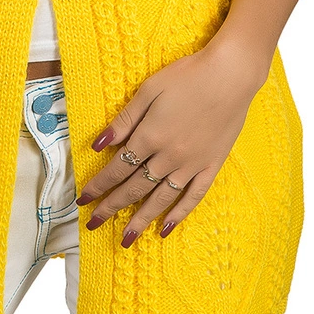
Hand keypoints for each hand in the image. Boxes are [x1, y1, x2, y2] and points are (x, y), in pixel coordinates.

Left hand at [74, 42, 265, 246]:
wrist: (231, 75)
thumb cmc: (187, 76)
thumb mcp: (149, 90)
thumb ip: (125, 120)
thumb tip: (98, 145)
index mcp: (150, 136)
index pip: (117, 168)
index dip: (99, 185)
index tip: (82, 200)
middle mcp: (169, 156)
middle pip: (135, 188)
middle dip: (111, 207)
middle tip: (93, 223)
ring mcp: (192, 164)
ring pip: (161, 199)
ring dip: (141, 219)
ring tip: (126, 239)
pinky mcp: (212, 165)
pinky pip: (193, 196)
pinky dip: (179, 214)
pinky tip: (166, 228)